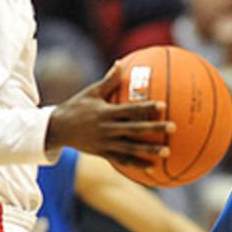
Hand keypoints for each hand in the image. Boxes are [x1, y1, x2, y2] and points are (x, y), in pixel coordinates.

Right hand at [47, 62, 176, 171]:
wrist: (58, 128)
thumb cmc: (77, 106)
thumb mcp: (92, 92)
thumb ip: (109, 80)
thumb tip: (121, 62)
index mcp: (107, 112)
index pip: (131, 109)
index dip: (147, 107)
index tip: (163, 106)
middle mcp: (108, 129)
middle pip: (136, 129)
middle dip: (155, 128)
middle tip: (173, 127)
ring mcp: (106, 143)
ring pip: (132, 148)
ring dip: (150, 151)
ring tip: (168, 152)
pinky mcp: (104, 154)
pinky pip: (123, 161)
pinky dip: (137, 165)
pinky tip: (152, 169)